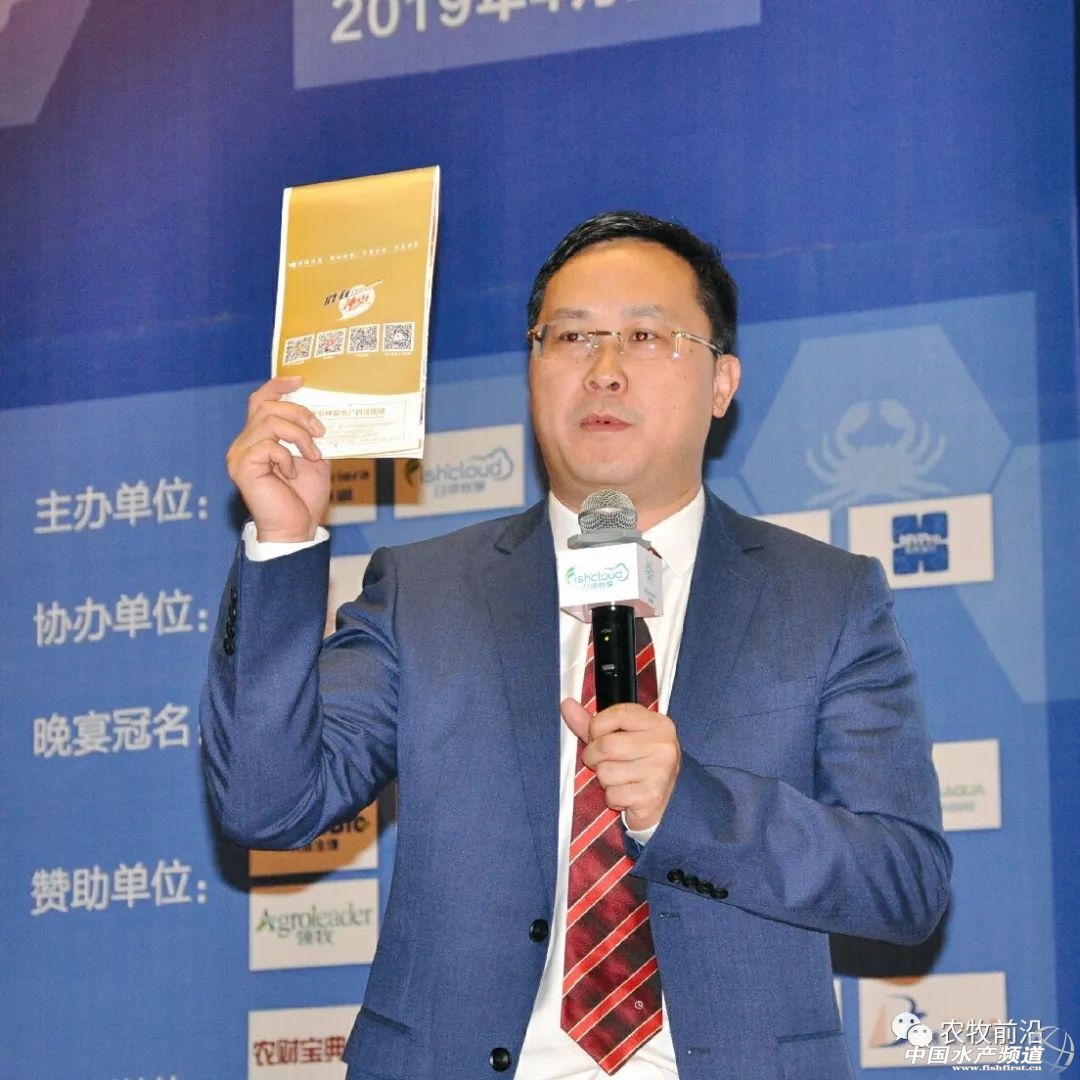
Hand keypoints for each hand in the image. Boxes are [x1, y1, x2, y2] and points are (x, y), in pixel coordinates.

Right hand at [225, 376, 330, 541]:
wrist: (296, 528)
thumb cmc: (303, 499)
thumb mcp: (314, 459)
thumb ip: (311, 436)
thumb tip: (324, 413)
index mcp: (258, 438)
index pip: (260, 400)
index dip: (277, 386)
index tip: (300, 381)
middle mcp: (244, 442)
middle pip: (268, 406)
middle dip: (300, 413)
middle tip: (320, 432)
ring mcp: (240, 454)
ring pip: (270, 422)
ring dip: (299, 436)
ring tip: (313, 456)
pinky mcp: (242, 467)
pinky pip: (269, 446)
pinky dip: (287, 456)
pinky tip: (292, 474)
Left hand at [561, 698, 680, 831]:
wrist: (665, 804)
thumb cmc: (638, 766)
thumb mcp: (620, 738)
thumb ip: (592, 723)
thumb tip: (566, 704)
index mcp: (658, 723)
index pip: (615, 714)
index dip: (596, 728)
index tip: (599, 738)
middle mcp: (663, 745)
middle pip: (606, 746)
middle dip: (594, 757)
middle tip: (603, 763)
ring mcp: (660, 771)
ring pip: (606, 772)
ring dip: (605, 780)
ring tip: (620, 780)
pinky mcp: (652, 796)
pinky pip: (613, 795)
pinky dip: (613, 798)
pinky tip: (627, 795)